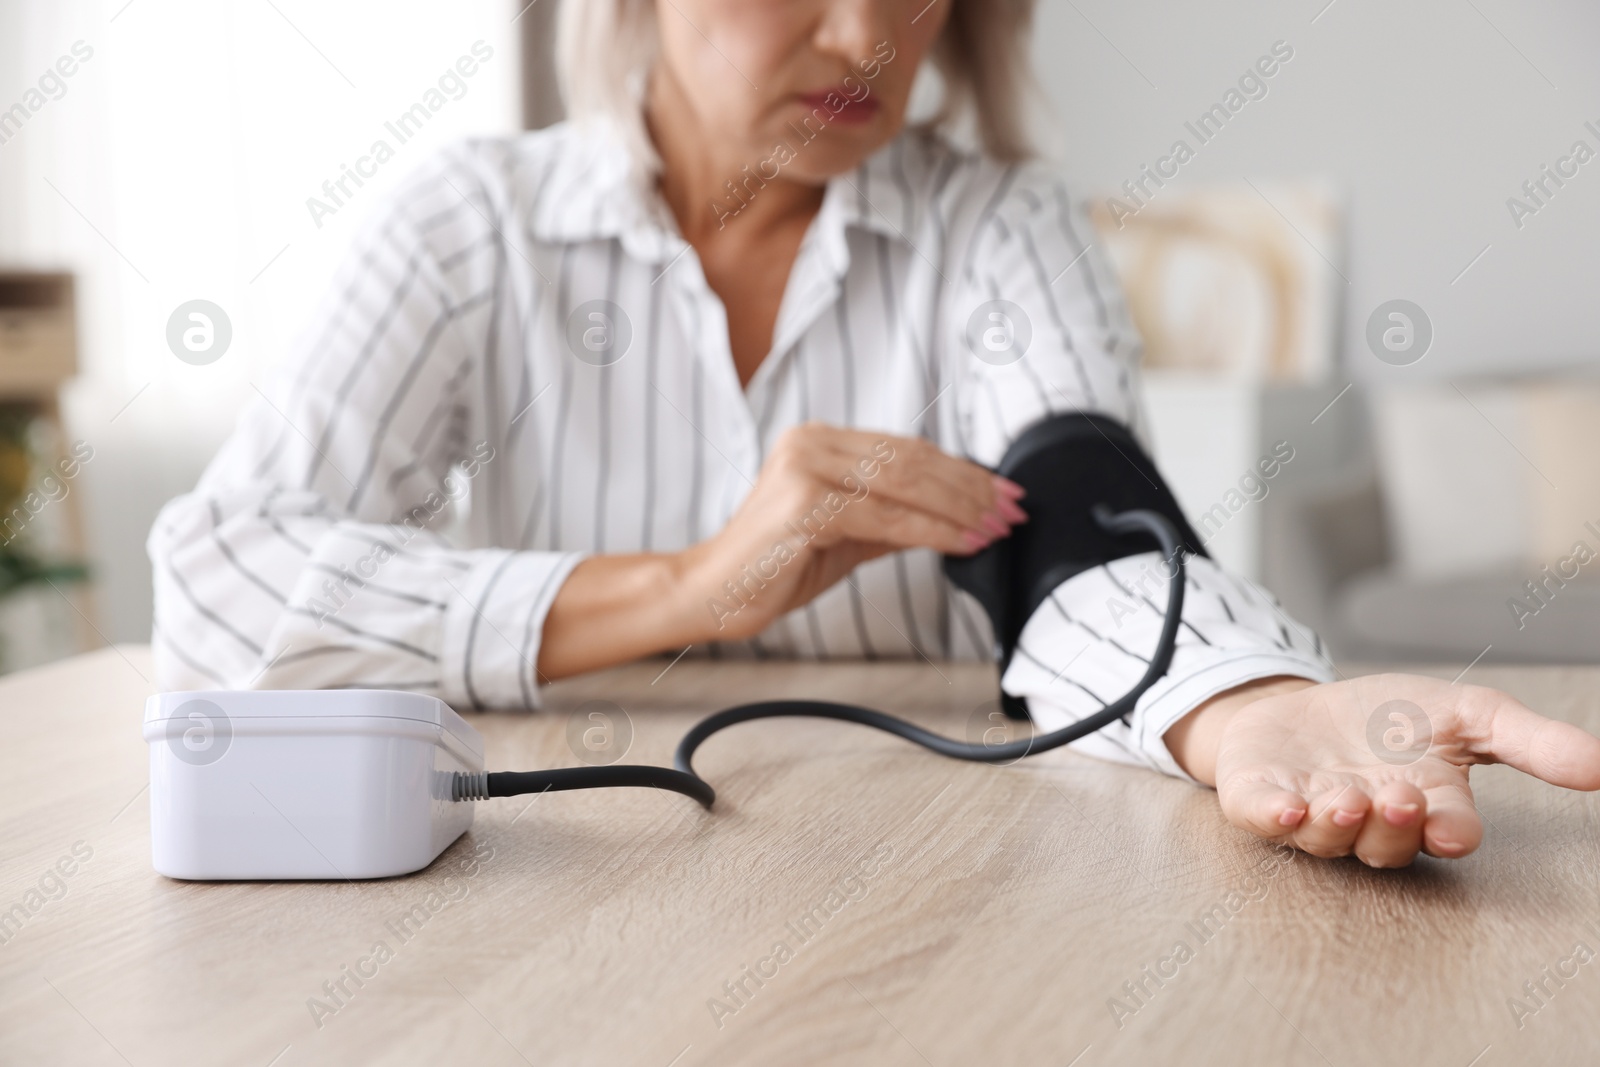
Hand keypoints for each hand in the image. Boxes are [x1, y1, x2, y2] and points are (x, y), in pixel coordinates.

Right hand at [678, 422, 1026, 640]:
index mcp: (818, 441)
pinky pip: (887, 518)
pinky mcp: (805, 503)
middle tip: (1013, 509)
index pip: (906, 449)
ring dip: (961, 508)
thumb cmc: (771, 569)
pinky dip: (933, 531)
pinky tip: (964, 542)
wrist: (710, 595)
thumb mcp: (845, 537)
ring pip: (906, 483)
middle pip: (912, 460)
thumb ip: (893, 520)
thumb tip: (957, 518)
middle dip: (971, 487)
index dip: (961, 470)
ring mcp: (806, 468)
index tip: (1003, 492)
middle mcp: (811, 443)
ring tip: (997, 527)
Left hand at [1167, 673, 1599, 866]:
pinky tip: (1286, 806)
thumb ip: (1528, 740)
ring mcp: (1314, 816)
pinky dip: (1273, 817)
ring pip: (1328, 838)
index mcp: (1427, 805)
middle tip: (1398, 799)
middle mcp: (1372, 821)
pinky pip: (1264, 820)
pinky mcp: (1260, 802)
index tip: (1450, 825)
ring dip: (1338, 822)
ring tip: (1346, 798)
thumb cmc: (1389, 720)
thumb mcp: (1465, 713)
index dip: (1449, 833)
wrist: (1303, 708)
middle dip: (1393, 825)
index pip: (1448, 833)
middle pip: (1388, 842)